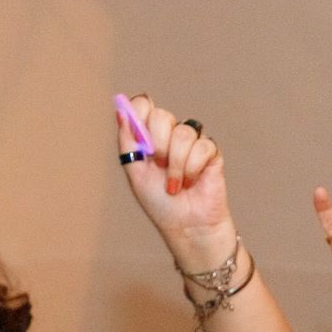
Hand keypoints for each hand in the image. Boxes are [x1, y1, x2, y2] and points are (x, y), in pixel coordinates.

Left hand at [116, 94, 233, 268]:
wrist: (186, 226)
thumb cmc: (159, 203)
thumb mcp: (135, 172)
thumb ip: (128, 141)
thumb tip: (120, 110)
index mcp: (149, 136)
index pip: (143, 105)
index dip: (140, 113)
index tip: (140, 136)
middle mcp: (170, 135)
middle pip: (162, 115)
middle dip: (158, 144)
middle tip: (158, 165)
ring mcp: (192, 143)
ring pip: (183, 133)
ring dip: (176, 163)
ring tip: (174, 184)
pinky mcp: (211, 153)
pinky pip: (202, 147)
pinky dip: (192, 169)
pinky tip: (192, 183)